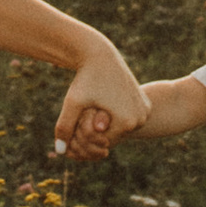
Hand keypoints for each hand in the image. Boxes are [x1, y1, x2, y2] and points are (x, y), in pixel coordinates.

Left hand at [55, 42, 145, 157]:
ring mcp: (145, 111)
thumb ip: (64, 128)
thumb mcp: (72, 102)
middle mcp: (140, 118)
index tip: (79, 118)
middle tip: (86, 112)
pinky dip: (115, 116)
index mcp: (126, 121)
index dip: (87, 135)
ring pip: (119, 127)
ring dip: (106, 124)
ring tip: (94, 106)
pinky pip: (127, 118)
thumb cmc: (85, 78)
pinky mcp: (145, 104)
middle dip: (97, 130)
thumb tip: (60, 152)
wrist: (100, 54)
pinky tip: (102, 103)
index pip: (102, 142)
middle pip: (113, 136)